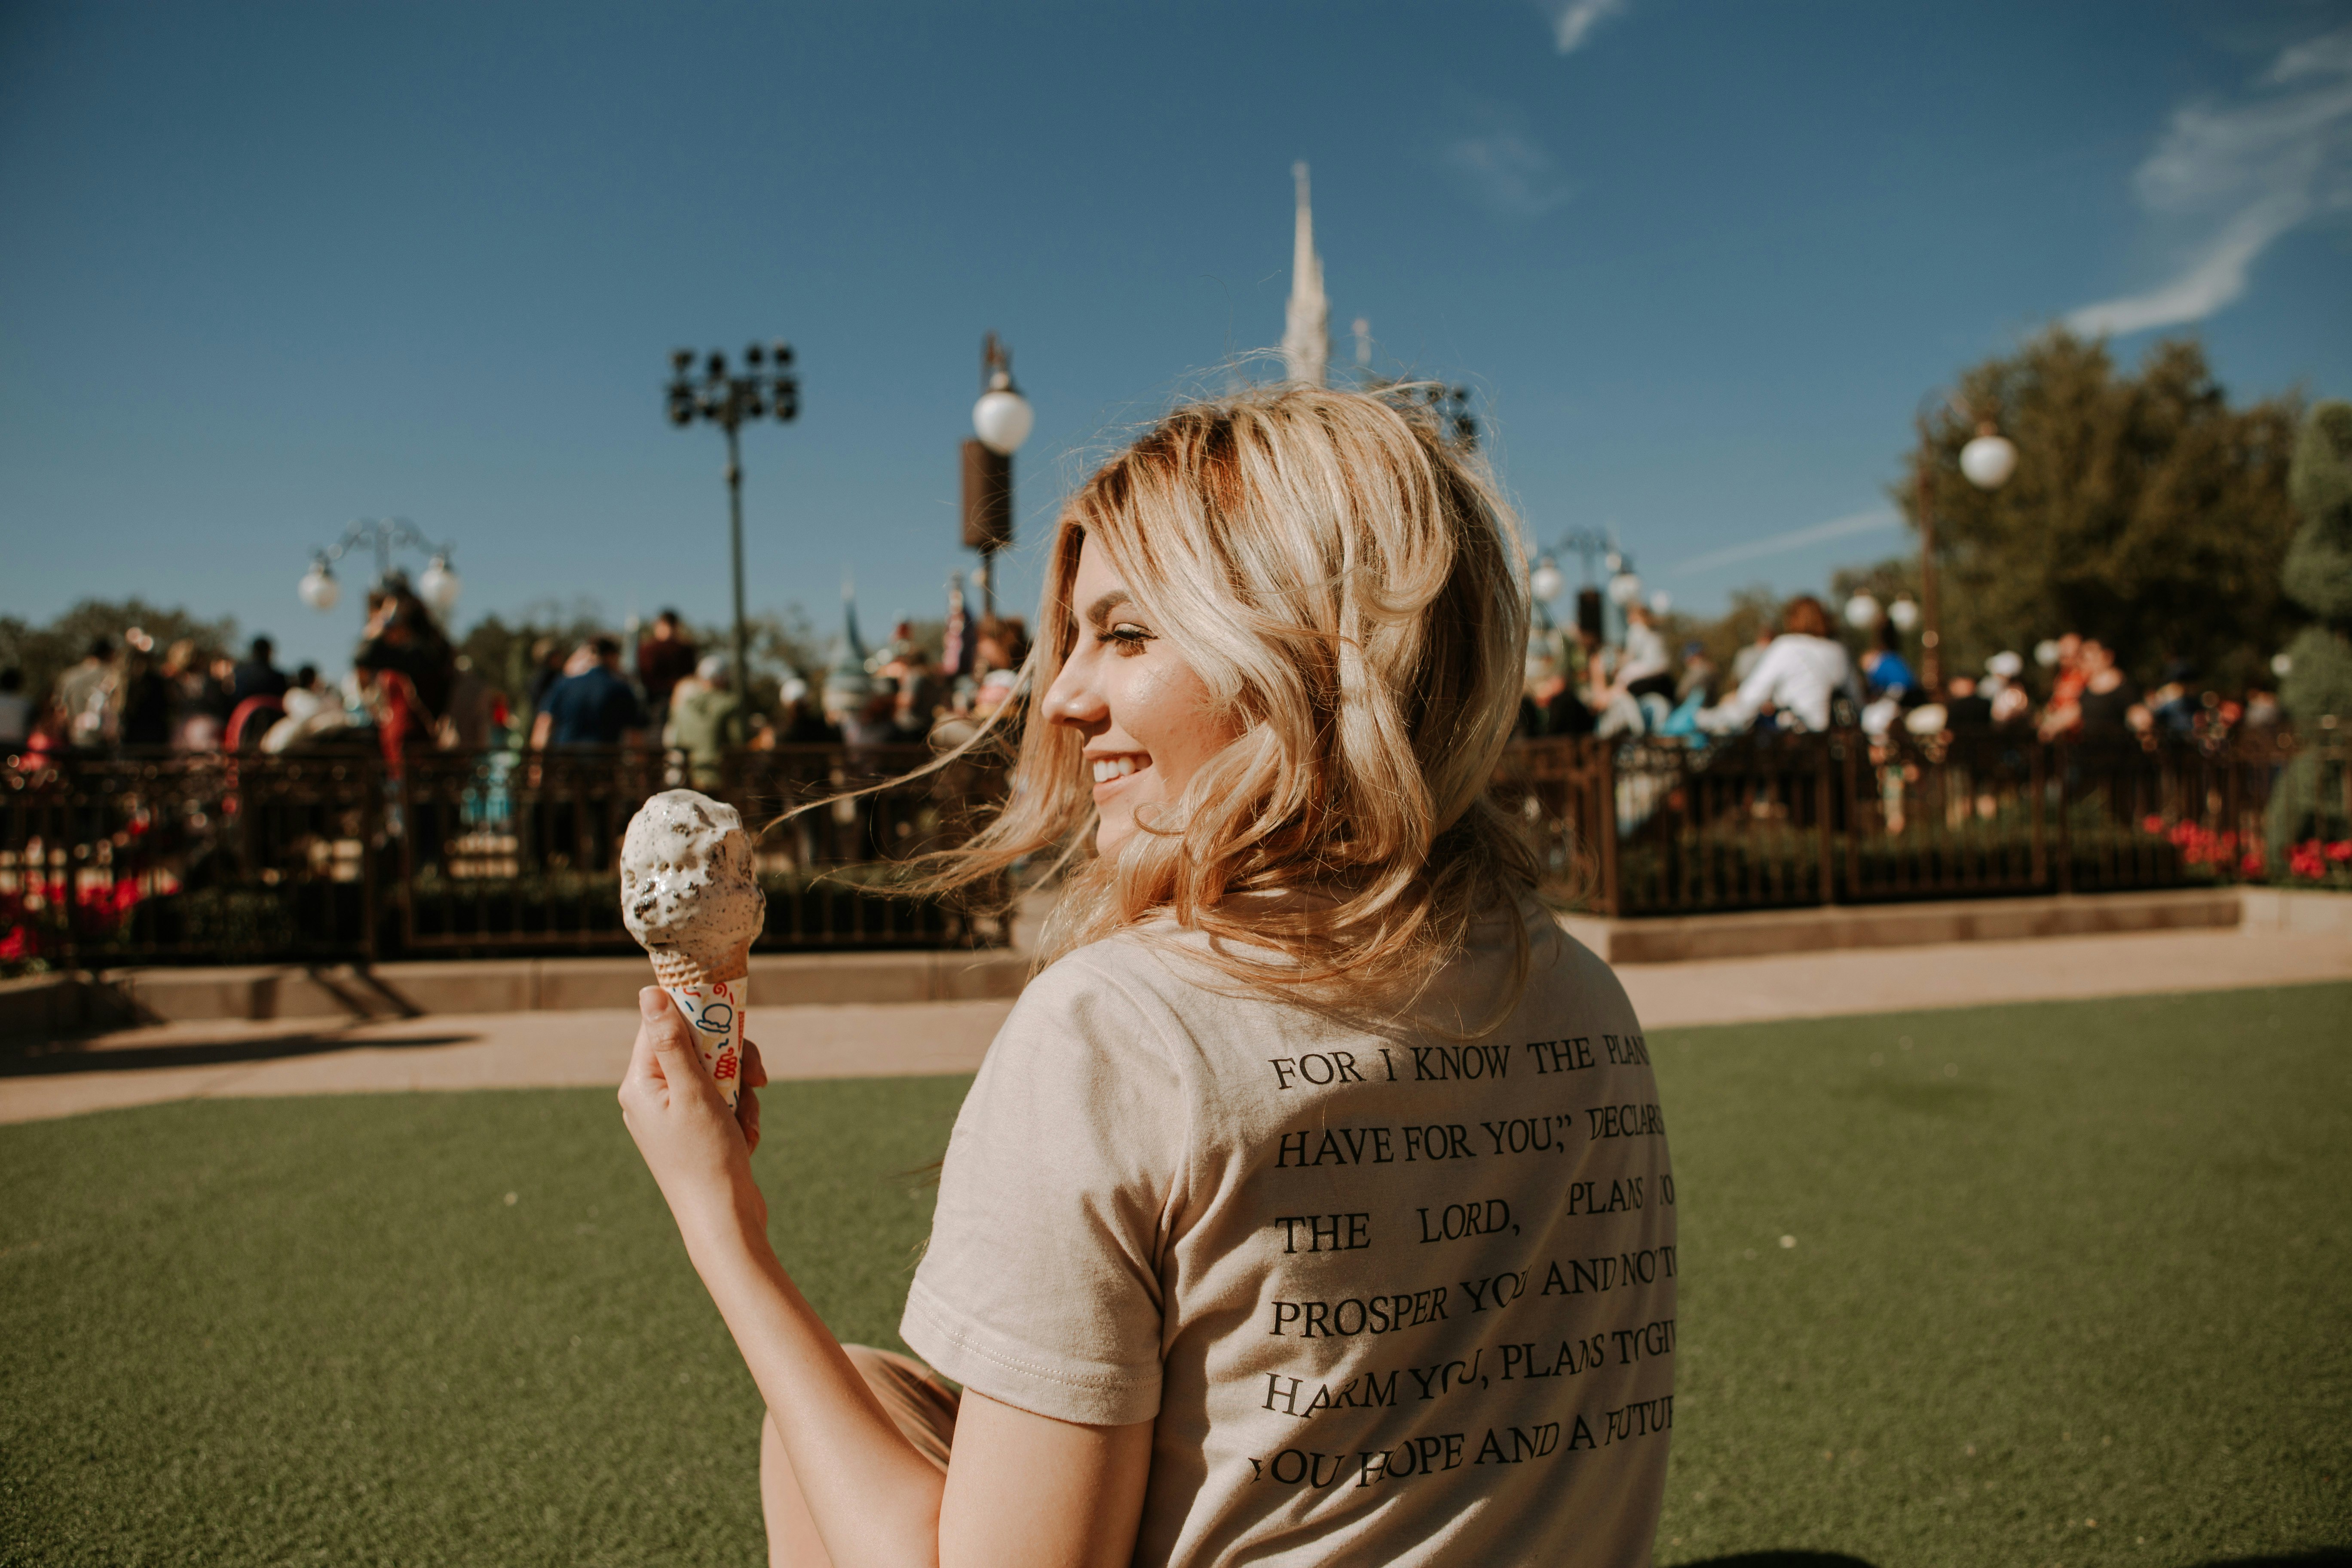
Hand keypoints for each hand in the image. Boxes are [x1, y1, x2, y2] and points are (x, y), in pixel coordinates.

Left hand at [619, 987, 764, 1241]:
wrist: (723, 1221)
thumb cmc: (705, 1158)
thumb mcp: (693, 1092)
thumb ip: (671, 1041)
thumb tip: (648, 993)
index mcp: (640, 1085)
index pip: (664, 1026)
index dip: (700, 1017)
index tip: (731, 1021)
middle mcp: (652, 1097)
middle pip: (696, 1049)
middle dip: (732, 1061)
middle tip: (755, 1078)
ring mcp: (675, 1116)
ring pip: (717, 1075)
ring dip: (741, 1092)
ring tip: (747, 1121)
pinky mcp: (696, 1133)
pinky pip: (724, 1103)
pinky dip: (741, 1115)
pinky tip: (746, 1139)